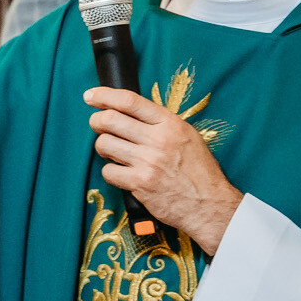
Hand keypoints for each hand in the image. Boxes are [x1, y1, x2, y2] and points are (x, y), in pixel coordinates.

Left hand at [83, 88, 239, 253]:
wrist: (209, 204)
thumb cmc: (199, 171)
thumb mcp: (187, 136)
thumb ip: (160, 123)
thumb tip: (130, 112)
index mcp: (170, 123)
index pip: (129, 101)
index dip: (104, 95)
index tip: (91, 96)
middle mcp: (157, 140)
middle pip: (110, 120)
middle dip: (97, 121)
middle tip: (98, 125)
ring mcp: (147, 162)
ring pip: (104, 144)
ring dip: (102, 147)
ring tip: (112, 151)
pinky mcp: (140, 183)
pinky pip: (109, 171)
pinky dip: (110, 171)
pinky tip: (121, 172)